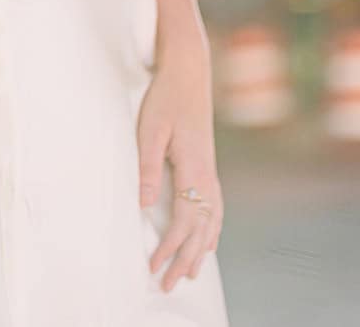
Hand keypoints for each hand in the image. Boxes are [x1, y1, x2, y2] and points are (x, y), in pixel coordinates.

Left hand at [137, 40, 223, 290]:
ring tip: (190, 274)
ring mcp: (212, 172)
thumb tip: (144, 205)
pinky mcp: (209, 166)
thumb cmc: (165, 99)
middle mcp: (208, 177)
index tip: (154, 268)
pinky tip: (207, 240)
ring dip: (199, 250)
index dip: (169, 248)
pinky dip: (212, 231)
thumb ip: (147, 167)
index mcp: (193, 170)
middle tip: (169, 285)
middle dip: (184, 259)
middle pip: (200, 230)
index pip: (183, 222)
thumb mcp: (150, 130)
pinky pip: (215, 209)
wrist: (189, 73)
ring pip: (211, 223)